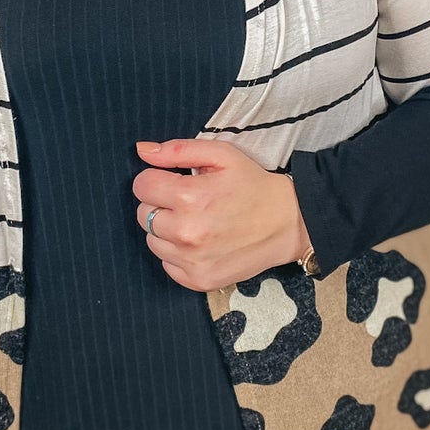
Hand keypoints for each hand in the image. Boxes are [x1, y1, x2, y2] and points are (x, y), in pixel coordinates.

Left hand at [131, 137, 312, 292]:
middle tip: (188, 201)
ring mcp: (191, 260)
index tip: (174, 180)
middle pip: (143, 214)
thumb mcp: (222, 155)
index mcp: (188, 196)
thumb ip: (178, 150)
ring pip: (152, 241)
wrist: (288, 223)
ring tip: (195, 221)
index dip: (156, 179)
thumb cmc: (253, 185)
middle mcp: (186, 232)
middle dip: (160, 204)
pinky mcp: (198, 280)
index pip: (141, 186)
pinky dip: (177, 253)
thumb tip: (142, 150)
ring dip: (166, 230)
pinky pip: (167, 264)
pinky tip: (200, 242)